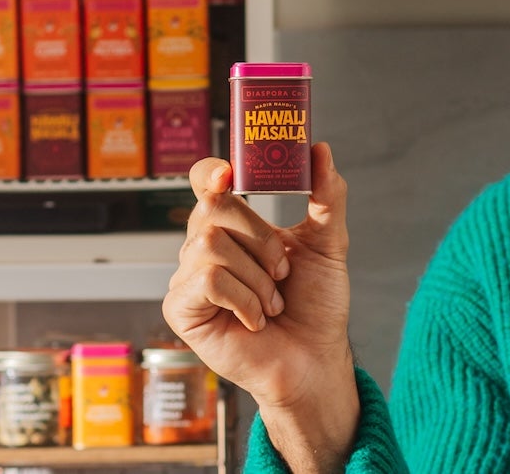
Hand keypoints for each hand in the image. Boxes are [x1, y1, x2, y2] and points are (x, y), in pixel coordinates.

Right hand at [162, 144, 358, 470]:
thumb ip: (327, 195)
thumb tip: (320, 150)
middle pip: (213, 207)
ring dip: (256, 276)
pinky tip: (254, 320)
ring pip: (211, 244)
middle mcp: (205, 246)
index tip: (231, 172)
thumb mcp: (328, 243)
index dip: (212, 172)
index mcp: (235, 226)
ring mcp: (189, 277)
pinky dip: (242, 299)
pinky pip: (205, 279)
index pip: (208, 182)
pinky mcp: (181, 308)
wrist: (314, 358)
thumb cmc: (316, 306)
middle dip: (259, 238)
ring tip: (270, 302)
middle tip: (281, 271)